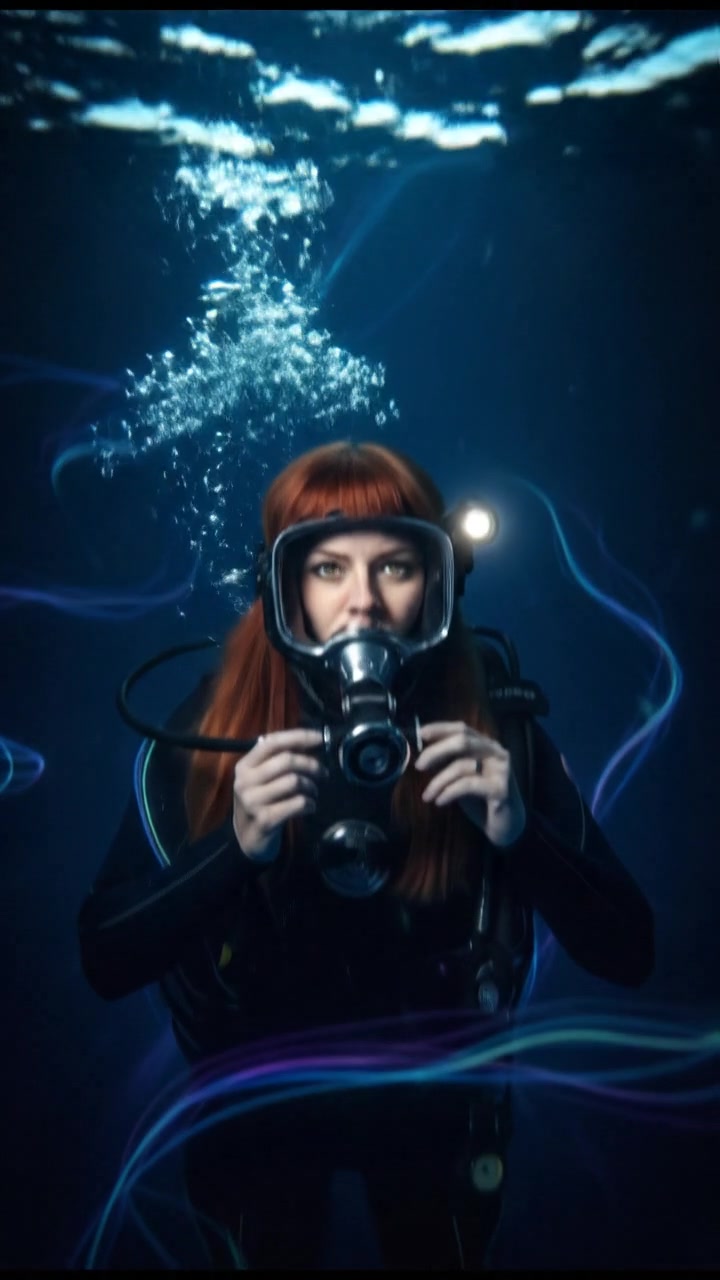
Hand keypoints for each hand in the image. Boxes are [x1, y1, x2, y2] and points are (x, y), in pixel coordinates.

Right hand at [232, 728, 326, 860]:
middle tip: (323, 773)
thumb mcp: (261, 779)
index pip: (272, 742)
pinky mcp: (265, 820)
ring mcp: (253, 801)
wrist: (248, 840)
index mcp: (244, 766)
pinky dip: (310, 804)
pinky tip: (310, 807)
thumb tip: (309, 742)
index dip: (298, 737)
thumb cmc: (260, 803)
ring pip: (294, 781)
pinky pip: (297, 803)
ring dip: (311, 787)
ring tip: (313, 793)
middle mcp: (245, 781)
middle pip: (287, 760)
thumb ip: (277, 760)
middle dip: (311, 765)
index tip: (320, 738)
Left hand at [416, 721, 525, 848]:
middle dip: (436, 751)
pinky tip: (440, 802)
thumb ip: (449, 764)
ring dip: (438, 781)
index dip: (441, 728)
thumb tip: (423, 755)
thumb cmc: (481, 800)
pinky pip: (467, 785)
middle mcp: (496, 753)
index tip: (420, 733)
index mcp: (486, 746)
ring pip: (462, 765)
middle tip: (418, 766)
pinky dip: (449, 792)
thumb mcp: (461, 778)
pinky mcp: (500, 789)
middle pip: (463, 741)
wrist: (506, 826)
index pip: (462, 729)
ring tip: (427, 796)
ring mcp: (500, 770)